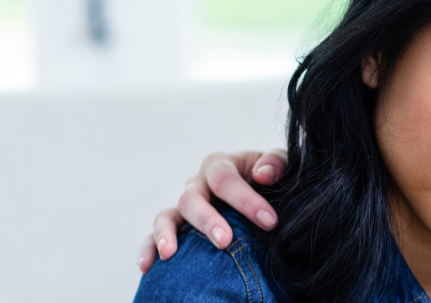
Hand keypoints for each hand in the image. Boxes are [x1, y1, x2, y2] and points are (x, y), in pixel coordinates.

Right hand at [138, 149, 287, 273]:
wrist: (263, 191)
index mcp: (221, 165)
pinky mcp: (177, 225)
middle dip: (207, 220)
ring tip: (170, 254)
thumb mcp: (282, 165)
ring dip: (167, 234)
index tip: (270, 221)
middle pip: (192, 198)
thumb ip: (276, 162)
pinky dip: (149, 249)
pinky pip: (155, 235)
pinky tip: (149, 267)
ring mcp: (184, 205)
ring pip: (167, 215)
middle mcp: (198, 183)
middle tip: (225, 241)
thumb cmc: (272, 179)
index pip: (225, 179)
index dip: (247, 200)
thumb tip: (263, 175)